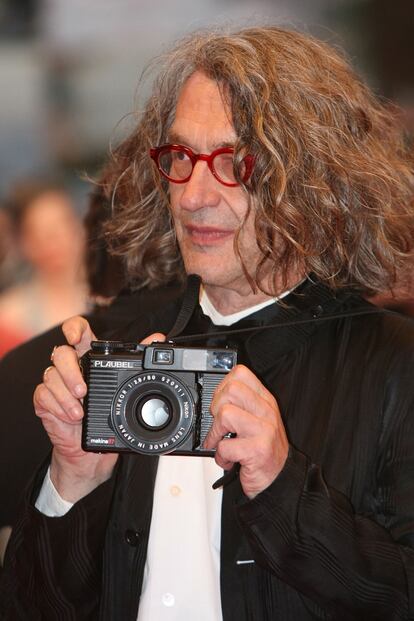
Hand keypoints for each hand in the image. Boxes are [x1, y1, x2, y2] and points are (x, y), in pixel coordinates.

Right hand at [34, 315, 165, 502]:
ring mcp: (56, 384)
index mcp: (89, 358)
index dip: (73, 328)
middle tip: (83, 390)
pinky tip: (72, 417)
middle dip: (70, 371)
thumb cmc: (106, 417)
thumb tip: (158, 337)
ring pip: (50, 375)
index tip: (76, 337)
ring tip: (80, 411)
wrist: (89, 452)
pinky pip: (43, 395)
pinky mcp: (45, 401)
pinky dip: (58, 406)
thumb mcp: (124, 388)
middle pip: (60, 353)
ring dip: (65, 394)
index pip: (77, 330)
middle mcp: (70, 368)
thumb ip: (137, 360)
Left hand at [204, 364, 288, 498]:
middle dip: (216, 407)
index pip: (241, 373)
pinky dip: (220, 457)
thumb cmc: (264, 448)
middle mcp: (266, 411)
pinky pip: (225, 446)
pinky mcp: (257, 451)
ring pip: (225, 414)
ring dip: (215, 433)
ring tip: (221, 443)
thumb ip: (242, 404)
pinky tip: (229, 460)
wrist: (280, 477)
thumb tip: (214, 398)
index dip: (223, 385)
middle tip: (220, 424)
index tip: (220, 402)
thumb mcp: (259, 419)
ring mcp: (263, 430)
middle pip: (230, 389)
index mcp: (265, 400)